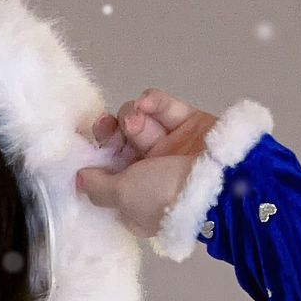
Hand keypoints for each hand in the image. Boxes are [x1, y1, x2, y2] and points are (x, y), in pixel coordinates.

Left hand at [75, 89, 219, 239]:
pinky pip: (164, 107)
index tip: (86, 149)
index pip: (107, 173)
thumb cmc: (167, 197)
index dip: (96, 159)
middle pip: (119, 143)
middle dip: (109, 133)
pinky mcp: (189, 124)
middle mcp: (151, 174)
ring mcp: (171, 148)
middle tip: (106, 129)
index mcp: (135, 199)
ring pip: (138, 122)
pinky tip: (147, 103)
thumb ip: (98, 187)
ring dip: (131, 117)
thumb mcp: (122, 197)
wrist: (221, 182)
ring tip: (136, 121)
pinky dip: (153, 101)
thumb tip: (80, 180)